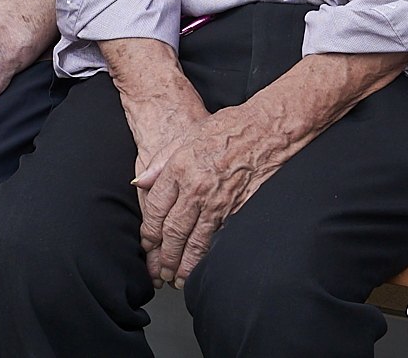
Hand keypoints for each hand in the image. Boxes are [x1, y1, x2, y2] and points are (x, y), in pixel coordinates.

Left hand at [132, 102, 285, 282]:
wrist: (266, 130)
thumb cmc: (228, 128)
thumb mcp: (187, 136)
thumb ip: (161, 162)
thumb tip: (141, 182)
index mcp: (179, 168)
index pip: (156, 208)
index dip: (149, 230)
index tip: (147, 243)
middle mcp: (196, 188)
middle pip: (174, 230)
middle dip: (165, 255)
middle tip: (161, 271)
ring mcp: (218, 201)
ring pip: (196, 240)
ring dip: (185, 263)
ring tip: (179, 278)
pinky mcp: (237, 209)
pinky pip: (219, 237)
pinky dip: (209, 254)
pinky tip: (204, 265)